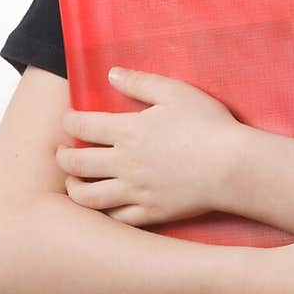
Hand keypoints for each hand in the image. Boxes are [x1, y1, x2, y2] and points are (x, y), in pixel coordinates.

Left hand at [56, 67, 239, 226]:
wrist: (232, 166)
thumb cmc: (208, 125)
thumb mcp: (175, 92)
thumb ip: (140, 82)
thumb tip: (112, 74)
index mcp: (128, 131)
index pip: (83, 125)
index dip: (69, 121)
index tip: (67, 119)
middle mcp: (124, 163)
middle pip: (77, 163)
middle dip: (63, 157)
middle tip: (61, 153)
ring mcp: (135, 191)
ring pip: (89, 196)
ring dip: (74, 189)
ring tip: (71, 183)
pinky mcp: (150, 212)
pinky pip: (116, 218)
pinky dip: (102, 214)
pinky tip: (101, 208)